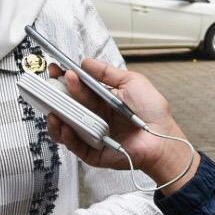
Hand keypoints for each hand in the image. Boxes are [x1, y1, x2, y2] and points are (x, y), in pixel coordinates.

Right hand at [44, 60, 194, 192]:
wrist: (162, 137)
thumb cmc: (152, 111)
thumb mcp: (131, 82)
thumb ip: (107, 72)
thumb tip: (85, 62)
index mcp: (101, 99)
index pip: (77, 87)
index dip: (65, 78)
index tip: (55, 68)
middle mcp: (94, 116)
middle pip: (68, 105)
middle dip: (57, 94)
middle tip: (51, 84)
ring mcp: (92, 134)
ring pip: (65, 126)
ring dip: (56, 116)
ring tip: (54, 108)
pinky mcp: (93, 152)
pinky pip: (75, 145)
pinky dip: (67, 136)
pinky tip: (65, 126)